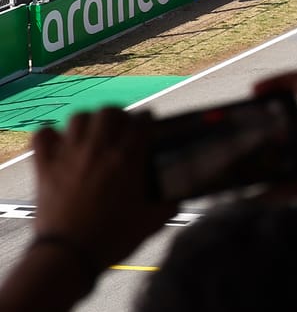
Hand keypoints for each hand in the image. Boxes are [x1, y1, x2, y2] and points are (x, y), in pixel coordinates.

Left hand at [30, 108, 173, 273]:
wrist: (68, 257)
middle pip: (109, 112)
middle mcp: (99, 150)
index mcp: (127, 159)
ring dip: (88, 122)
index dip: (147, 120)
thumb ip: (169, 205)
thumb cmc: (111, 240)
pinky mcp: (45, 167)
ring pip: (79, 118)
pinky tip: (59, 144)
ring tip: (93, 135)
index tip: (148, 127)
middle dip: (118, 116)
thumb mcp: (151, 222)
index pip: (142, 121)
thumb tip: (179, 197)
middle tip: (121, 129)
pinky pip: (43, 136)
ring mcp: (69, 156)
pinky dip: (50, 135)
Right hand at [252, 71, 296, 220]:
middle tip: (247, 127)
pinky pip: (290, 181)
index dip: (281, 82)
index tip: (256, 90)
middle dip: (270, 122)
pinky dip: (276, 188)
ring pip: (288, 151)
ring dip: (270, 156)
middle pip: (292, 118)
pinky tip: (259, 194)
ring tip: (249, 159)